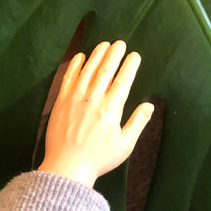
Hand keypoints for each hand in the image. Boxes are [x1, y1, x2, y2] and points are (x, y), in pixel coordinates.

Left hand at [38, 40, 153, 187]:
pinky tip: (80, 56)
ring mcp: (75, 99)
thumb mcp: (124, 145)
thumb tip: (150, 105)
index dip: (130, 65)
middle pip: (105, 70)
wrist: (66, 167)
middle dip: (114, 54)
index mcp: (111, 109)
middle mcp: (93, 99)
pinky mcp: (61, 102)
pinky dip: (74, 65)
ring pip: (87, 70)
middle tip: (120, 43)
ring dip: (96, 55)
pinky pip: (68, 78)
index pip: (123, 80)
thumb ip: (137, 123)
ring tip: (104, 44)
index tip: (135, 55)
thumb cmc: (98, 159)